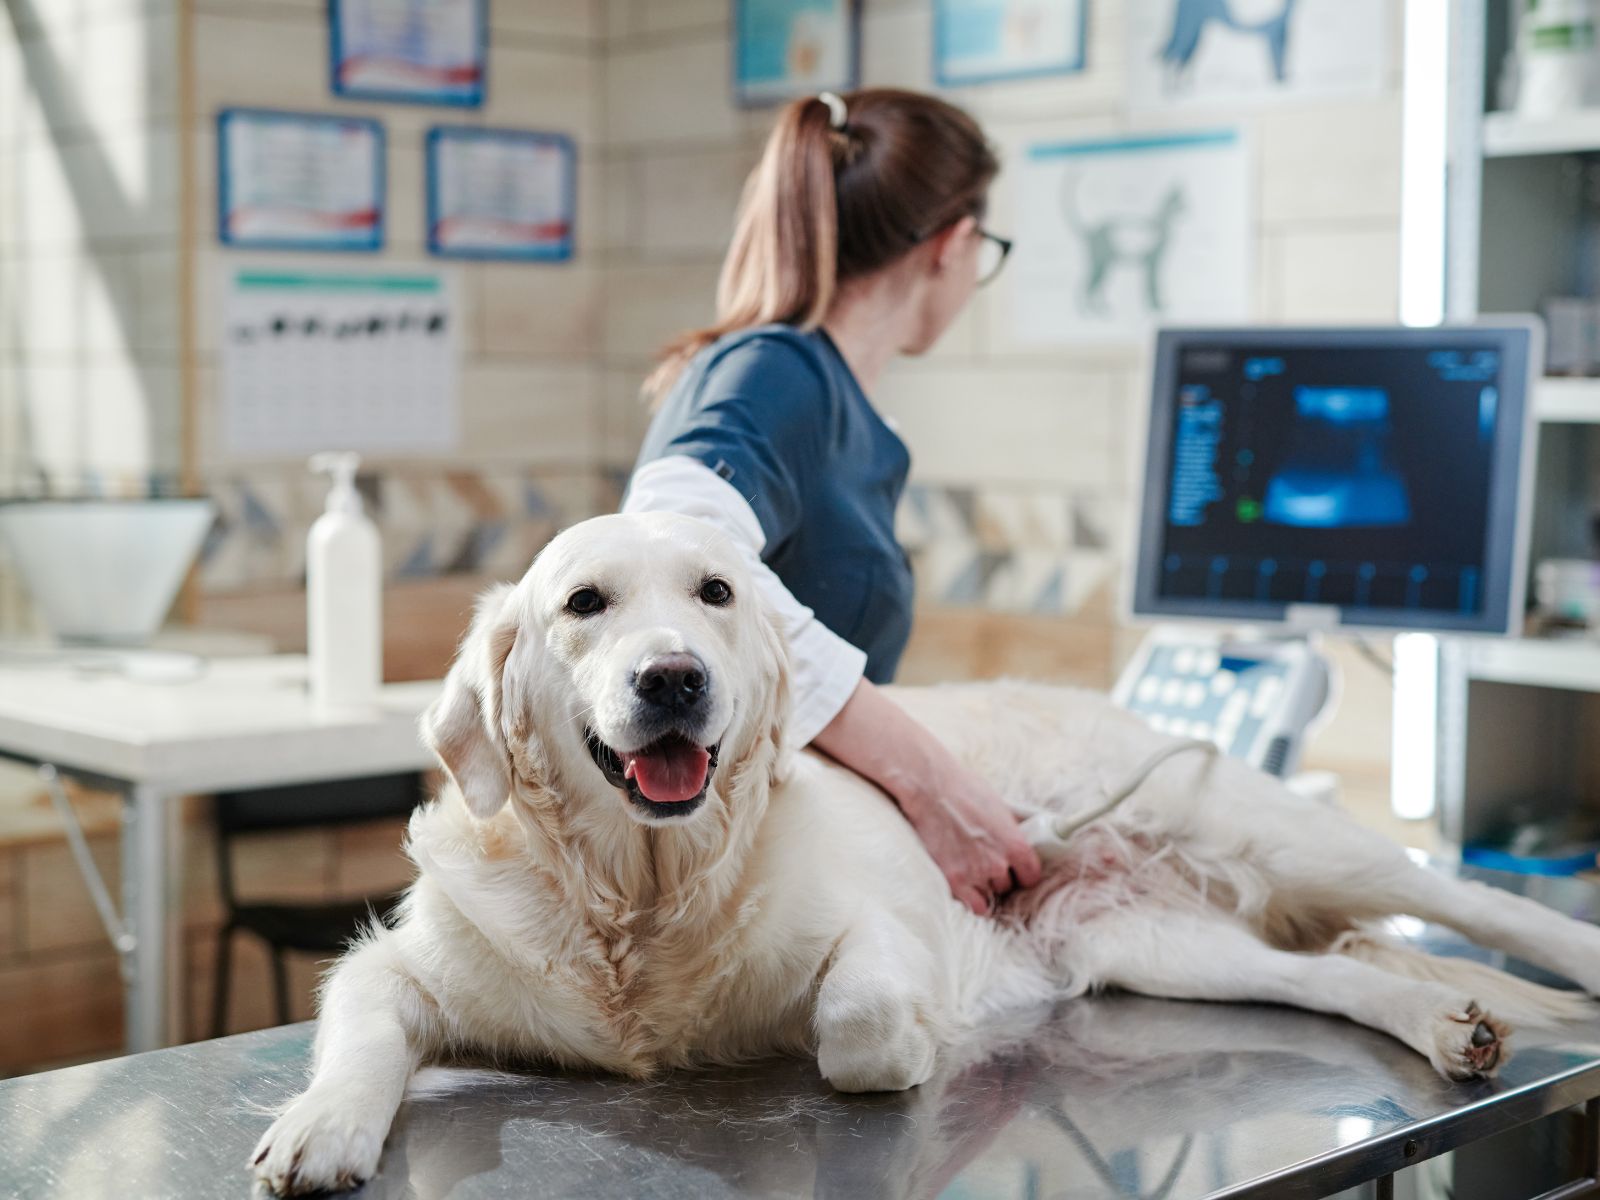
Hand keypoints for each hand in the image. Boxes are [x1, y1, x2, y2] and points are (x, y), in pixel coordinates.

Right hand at [813, 680, 1042, 917]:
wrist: (931, 789)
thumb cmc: (964, 790)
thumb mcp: (999, 807)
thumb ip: (1011, 830)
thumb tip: (1022, 838)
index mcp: (1016, 844)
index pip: (1031, 875)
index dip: (1023, 873)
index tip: (1015, 870)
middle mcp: (999, 863)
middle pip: (1007, 885)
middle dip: (998, 876)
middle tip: (984, 862)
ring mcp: (976, 874)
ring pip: (990, 895)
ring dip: (983, 886)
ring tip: (970, 870)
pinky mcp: (954, 881)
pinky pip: (974, 906)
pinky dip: (972, 900)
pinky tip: (965, 888)